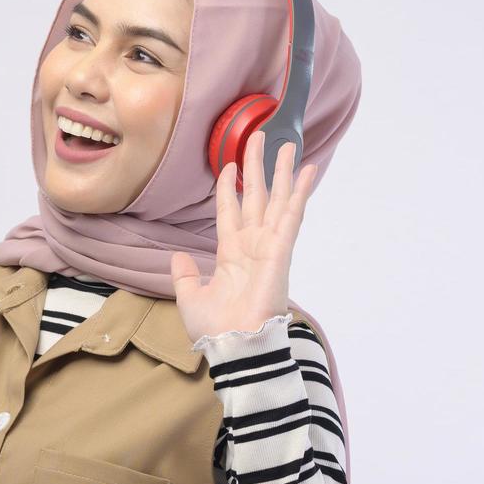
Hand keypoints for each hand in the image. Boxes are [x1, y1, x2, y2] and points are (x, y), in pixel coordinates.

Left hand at [170, 130, 317, 343]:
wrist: (234, 345)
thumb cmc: (215, 329)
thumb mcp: (190, 297)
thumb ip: (185, 275)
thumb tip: (177, 257)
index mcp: (230, 254)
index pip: (230, 212)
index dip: (229, 187)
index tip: (229, 164)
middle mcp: (251, 245)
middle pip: (255, 196)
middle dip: (257, 167)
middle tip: (259, 138)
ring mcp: (268, 245)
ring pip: (276, 199)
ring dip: (282, 171)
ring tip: (288, 143)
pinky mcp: (281, 250)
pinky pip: (292, 214)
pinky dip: (299, 191)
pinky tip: (307, 169)